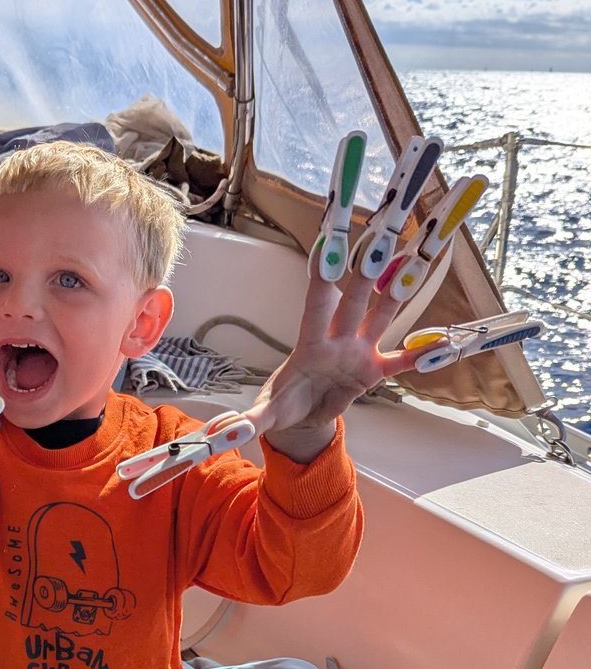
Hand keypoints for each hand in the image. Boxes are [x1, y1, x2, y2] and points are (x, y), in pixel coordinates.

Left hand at [239, 240, 423, 463]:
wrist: (301, 419)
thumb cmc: (282, 405)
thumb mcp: (264, 415)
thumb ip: (248, 421)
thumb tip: (224, 433)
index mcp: (311, 342)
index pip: (318, 304)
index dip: (323, 277)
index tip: (329, 245)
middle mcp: (338, 338)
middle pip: (356, 299)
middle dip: (369, 271)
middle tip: (385, 236)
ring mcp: (358, 351)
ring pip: (383, 315)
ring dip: (399, 292)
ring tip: (418, 260)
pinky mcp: (373, 371)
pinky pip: (401, 360)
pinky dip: (421, 354)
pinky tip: (445, 342)